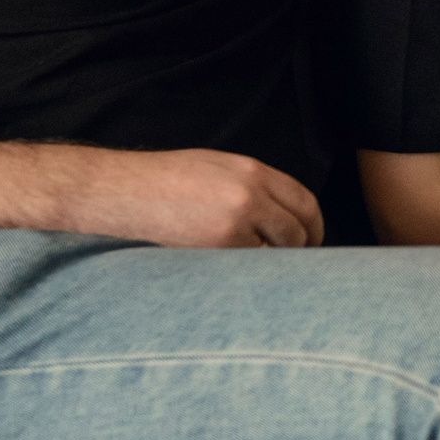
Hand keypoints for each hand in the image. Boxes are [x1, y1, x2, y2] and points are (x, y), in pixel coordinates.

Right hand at [61, 148, 325, 248]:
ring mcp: (235, 223)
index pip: (305, 202)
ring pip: (276, 253)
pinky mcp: (217, 248)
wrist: (125, 191)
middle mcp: (250, 194)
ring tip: (257, 268)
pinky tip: (234, 272)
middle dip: (300, 250)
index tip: (312, 240)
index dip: (314, 226)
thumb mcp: (218, 167)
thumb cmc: (167, 179)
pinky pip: (248, 267)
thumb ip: (255, 185)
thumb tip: (284, 213)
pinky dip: (247, 272)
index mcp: (253, 171)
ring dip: (273, 264)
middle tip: (294, 263)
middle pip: (297, 231)